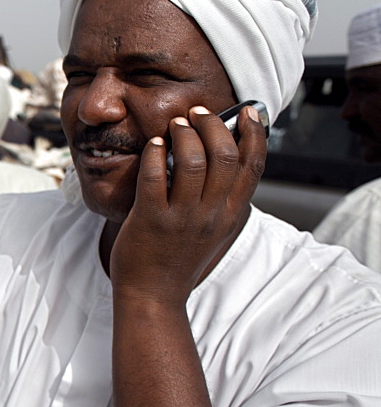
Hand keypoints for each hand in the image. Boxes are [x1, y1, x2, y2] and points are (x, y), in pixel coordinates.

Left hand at [109, 104, 265, 303]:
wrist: (153, 295)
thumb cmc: (178, 257)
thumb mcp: (214, 229)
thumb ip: (224, 197)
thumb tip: (228, 154)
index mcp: (230, 214)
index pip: (254, 165)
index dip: (254, 132)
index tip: (247, 110)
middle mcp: (211, 214)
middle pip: (225, 155)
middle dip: (213, 124)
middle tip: (198, 113)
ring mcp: (182, 217)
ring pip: (192, 160)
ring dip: (184, 134)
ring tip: (175, 125)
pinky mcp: (151, 220)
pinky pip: (155, 176)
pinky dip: (155, 153)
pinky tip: (153, 145)